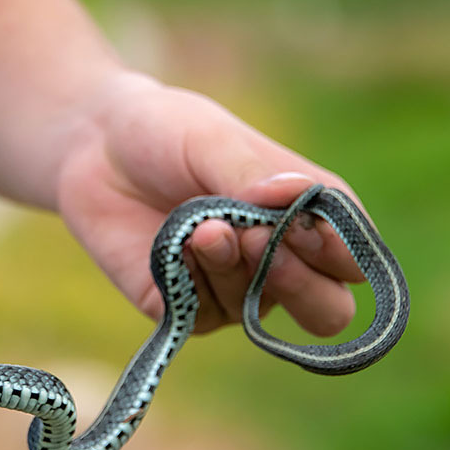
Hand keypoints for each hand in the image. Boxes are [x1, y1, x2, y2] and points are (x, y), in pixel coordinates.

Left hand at [58, 72, 364, 334]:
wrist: (96, 147)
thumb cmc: (170, 133)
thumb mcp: (216, 141)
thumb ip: (257, 176)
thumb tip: (297, 203)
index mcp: (309, 217)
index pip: (354, 260)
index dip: (338, 253)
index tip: (302, 222)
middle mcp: (280, 263)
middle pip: (327, 313)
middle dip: (302, 286)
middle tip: (260, 241)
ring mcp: (233, 291)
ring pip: (257, 310)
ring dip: (232, 268)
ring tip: (202, 227)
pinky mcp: (184, 307)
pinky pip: (204, 316)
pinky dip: (193, 282)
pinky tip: (176, 245)